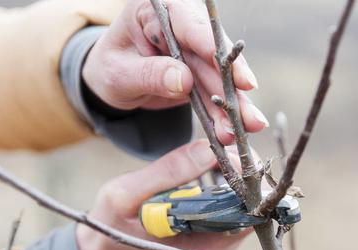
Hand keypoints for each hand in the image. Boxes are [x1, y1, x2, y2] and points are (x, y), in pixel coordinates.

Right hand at [76, 139, 247, 249]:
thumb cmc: (110, 223)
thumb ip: (168, 172)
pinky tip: (210, 167)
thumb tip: (209, 148)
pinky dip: (223, 184)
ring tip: (215, 151)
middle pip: (250, 206)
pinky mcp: (216, 239)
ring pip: (242, 204)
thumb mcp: (125, 194)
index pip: (246, 210)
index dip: (243, 175)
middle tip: (224, 142)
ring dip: (232, 175)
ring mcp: (220, 248)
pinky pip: (231, 206)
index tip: (229, 146)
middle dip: (239, 171)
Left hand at [82, 0, 268, 144]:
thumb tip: (184, 81)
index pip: (191, 27)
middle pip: (213, 56)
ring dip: (234, 106)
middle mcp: (181, 25)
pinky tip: (236, 129)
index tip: (238, 76)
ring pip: (220, 78)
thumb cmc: (109, 67)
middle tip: (248, 118)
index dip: (216, 51)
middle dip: (231, 90)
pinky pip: (216, 92)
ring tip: (247, 130)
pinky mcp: (200, 71)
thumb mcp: (118, 72)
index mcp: (157, 10)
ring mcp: (194, 48)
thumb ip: (149, 74)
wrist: (111, 79)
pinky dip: (225, 112)